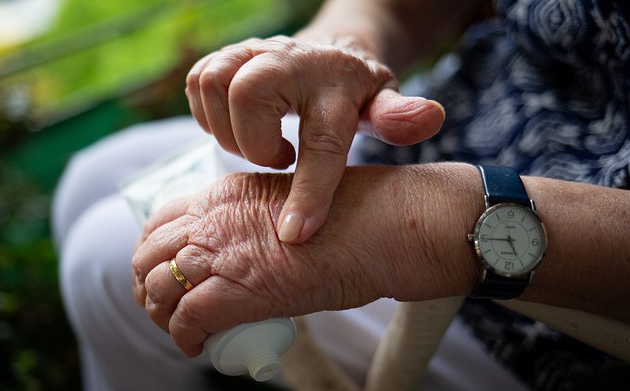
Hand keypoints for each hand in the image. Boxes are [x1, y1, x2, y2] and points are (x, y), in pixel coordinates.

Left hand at [131, 164, 479, 356]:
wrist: (381, 226)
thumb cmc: (351, 216)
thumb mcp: (286, 201)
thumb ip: (253, 220)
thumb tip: (245, 250)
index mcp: (225, 192)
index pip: (162, 218)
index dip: (156, 250)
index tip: (167, 269)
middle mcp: (213, 217)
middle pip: (149, 253)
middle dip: (149, 283)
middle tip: (166, 305)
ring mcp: (220, 252)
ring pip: (157, 287)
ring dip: (161, 314)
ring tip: (179, 329)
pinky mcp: (235, 290)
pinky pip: (185, 319)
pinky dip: (184, 338)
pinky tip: (196, 345)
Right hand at [185, 36, 445, 242]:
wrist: (325, 54)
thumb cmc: (353, 92)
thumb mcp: (382, 103)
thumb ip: (398, 116)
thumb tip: (432, 117)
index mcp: (335, 82)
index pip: (321, 140)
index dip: (309, 191)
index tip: (295, 235)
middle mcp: (290, 59)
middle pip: (249, 95)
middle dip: (254, 143)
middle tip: (280, 158)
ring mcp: (252, 51)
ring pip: (214, 85)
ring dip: (229, 130)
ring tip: (260, 145)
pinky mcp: (225, 56)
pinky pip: (198, 82)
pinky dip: (209, 115)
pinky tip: (239, 128)